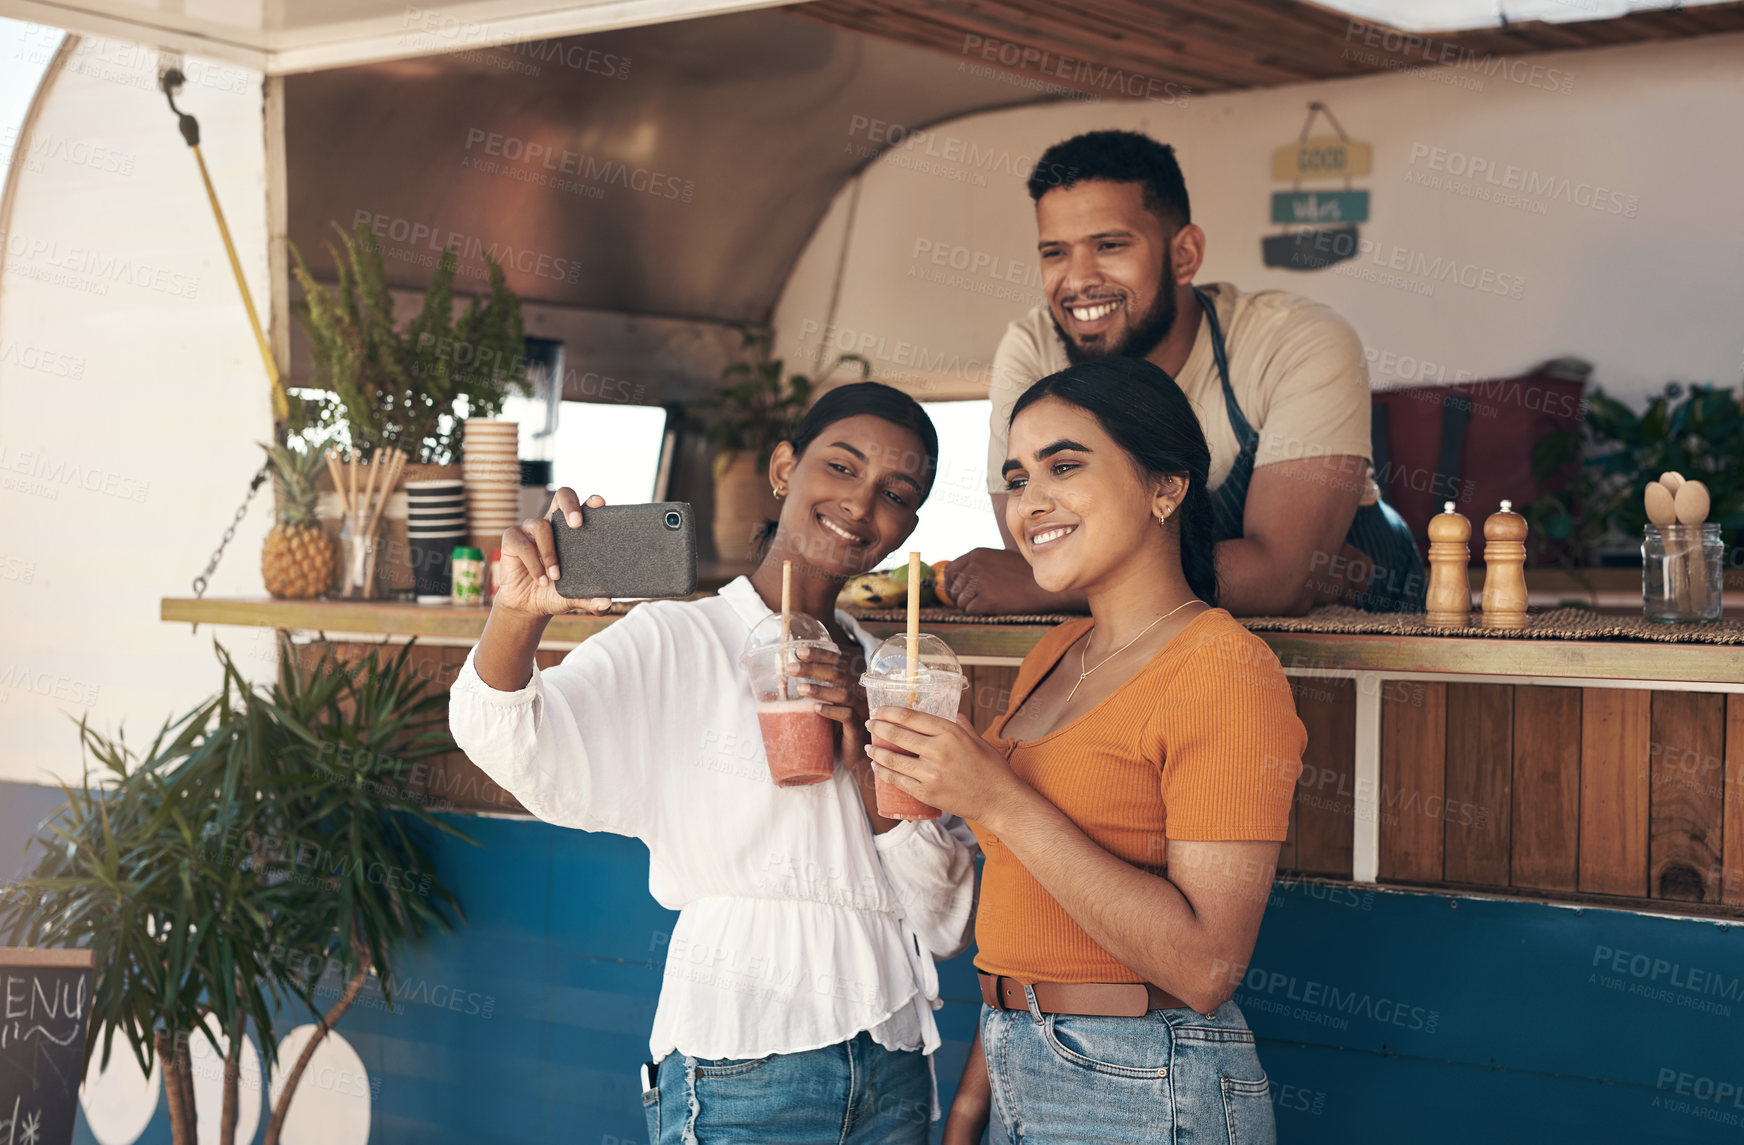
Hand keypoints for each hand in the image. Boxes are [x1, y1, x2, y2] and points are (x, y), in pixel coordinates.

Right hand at [493, 488, 613, 616]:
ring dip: (549, 553)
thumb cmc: (556, 593)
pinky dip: (533, 564)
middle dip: (570, 505)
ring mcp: (531, 528)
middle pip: (562, 495)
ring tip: (555, 577)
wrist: (528, 606)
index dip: (591, 501)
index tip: (599, 503)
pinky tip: (541, 580)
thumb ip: (590, 599)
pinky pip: (523, 544)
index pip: (583, 507)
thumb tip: (605, 603)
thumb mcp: (575, 597)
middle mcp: (553, 523)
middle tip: (577, 524)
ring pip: (541, 526)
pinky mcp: (512, 538)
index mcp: (572, 531)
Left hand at [792, 646, 899, 831]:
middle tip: (791, 667)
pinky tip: (816, 709)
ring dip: (821, 689)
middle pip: (837, 674)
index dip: (819, 654)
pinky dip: (830, 711)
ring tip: (800, 688)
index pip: (836, 661)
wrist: (854, 752)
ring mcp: (860, 709)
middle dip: (813, 668)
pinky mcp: (858, 727)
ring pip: (843, 693)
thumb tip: (788, 674)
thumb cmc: (838, 724)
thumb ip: (816, 688)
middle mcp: (858, 691)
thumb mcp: (827, 702)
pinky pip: (847, 716)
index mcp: (850, 681)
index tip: (799, 650)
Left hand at [864, 706, 1029, 825]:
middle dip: (878, 728)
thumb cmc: (990, 768)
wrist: (999, 800)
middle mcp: (938, 751)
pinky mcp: (927, 793)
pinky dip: (883, 773)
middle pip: (897, 735)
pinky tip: (878, 768)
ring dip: (876, 752)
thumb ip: (959, 724)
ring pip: (892, 759)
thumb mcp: (977, 738)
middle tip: (870, 725)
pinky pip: (897, 780)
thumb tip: (947, 713)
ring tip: (870, 748)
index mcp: (950, 732)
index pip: (910, 716)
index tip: (879, 711)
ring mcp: (931, 774)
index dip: (889, 712)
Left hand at [944, 547, 1072, 615]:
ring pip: (961, 602)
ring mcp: (979, 582)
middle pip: (954, 588)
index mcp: (977, 554)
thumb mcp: (1000, 559)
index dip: (950, 585)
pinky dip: (979, 613)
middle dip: (961, 599)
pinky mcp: (986, 599)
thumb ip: (979, 565)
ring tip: (990, 604)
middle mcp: (975, 566)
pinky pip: (970, 611)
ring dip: (971, 607)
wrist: (1044, 586)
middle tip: (974, 603)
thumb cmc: (1026, 574)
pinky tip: (994, 608)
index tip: (955, 594)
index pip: (950, 570)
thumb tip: (961, 578)